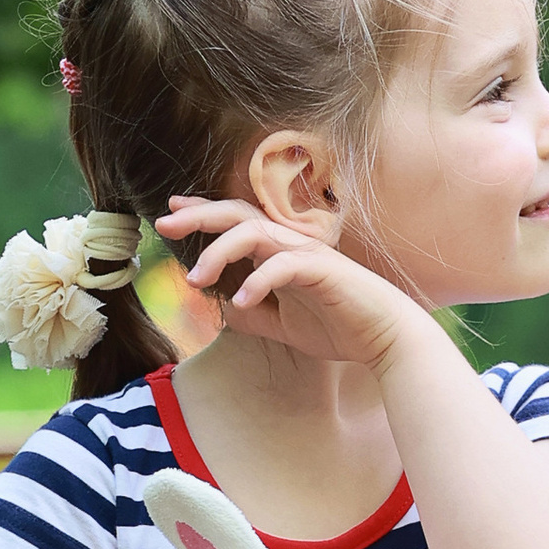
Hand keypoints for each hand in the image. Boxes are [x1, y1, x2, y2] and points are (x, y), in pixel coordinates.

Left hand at [161, 201, 423, 375]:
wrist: (385, 337)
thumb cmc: (339, 326)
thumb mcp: (284, 326)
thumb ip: (256, 315)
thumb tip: (227, 309)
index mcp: (278, 251)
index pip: (235, 222)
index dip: (202, 213)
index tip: (171, 211)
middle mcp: (289, 244)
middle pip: (236, 215)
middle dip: (198, 216)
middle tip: (164, 223)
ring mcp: (305, 253)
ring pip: (253, 233)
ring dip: (219, 252)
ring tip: (196, 279)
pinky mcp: (321, 270)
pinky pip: (282, 267)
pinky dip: (258, 282)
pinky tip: (241, 301)